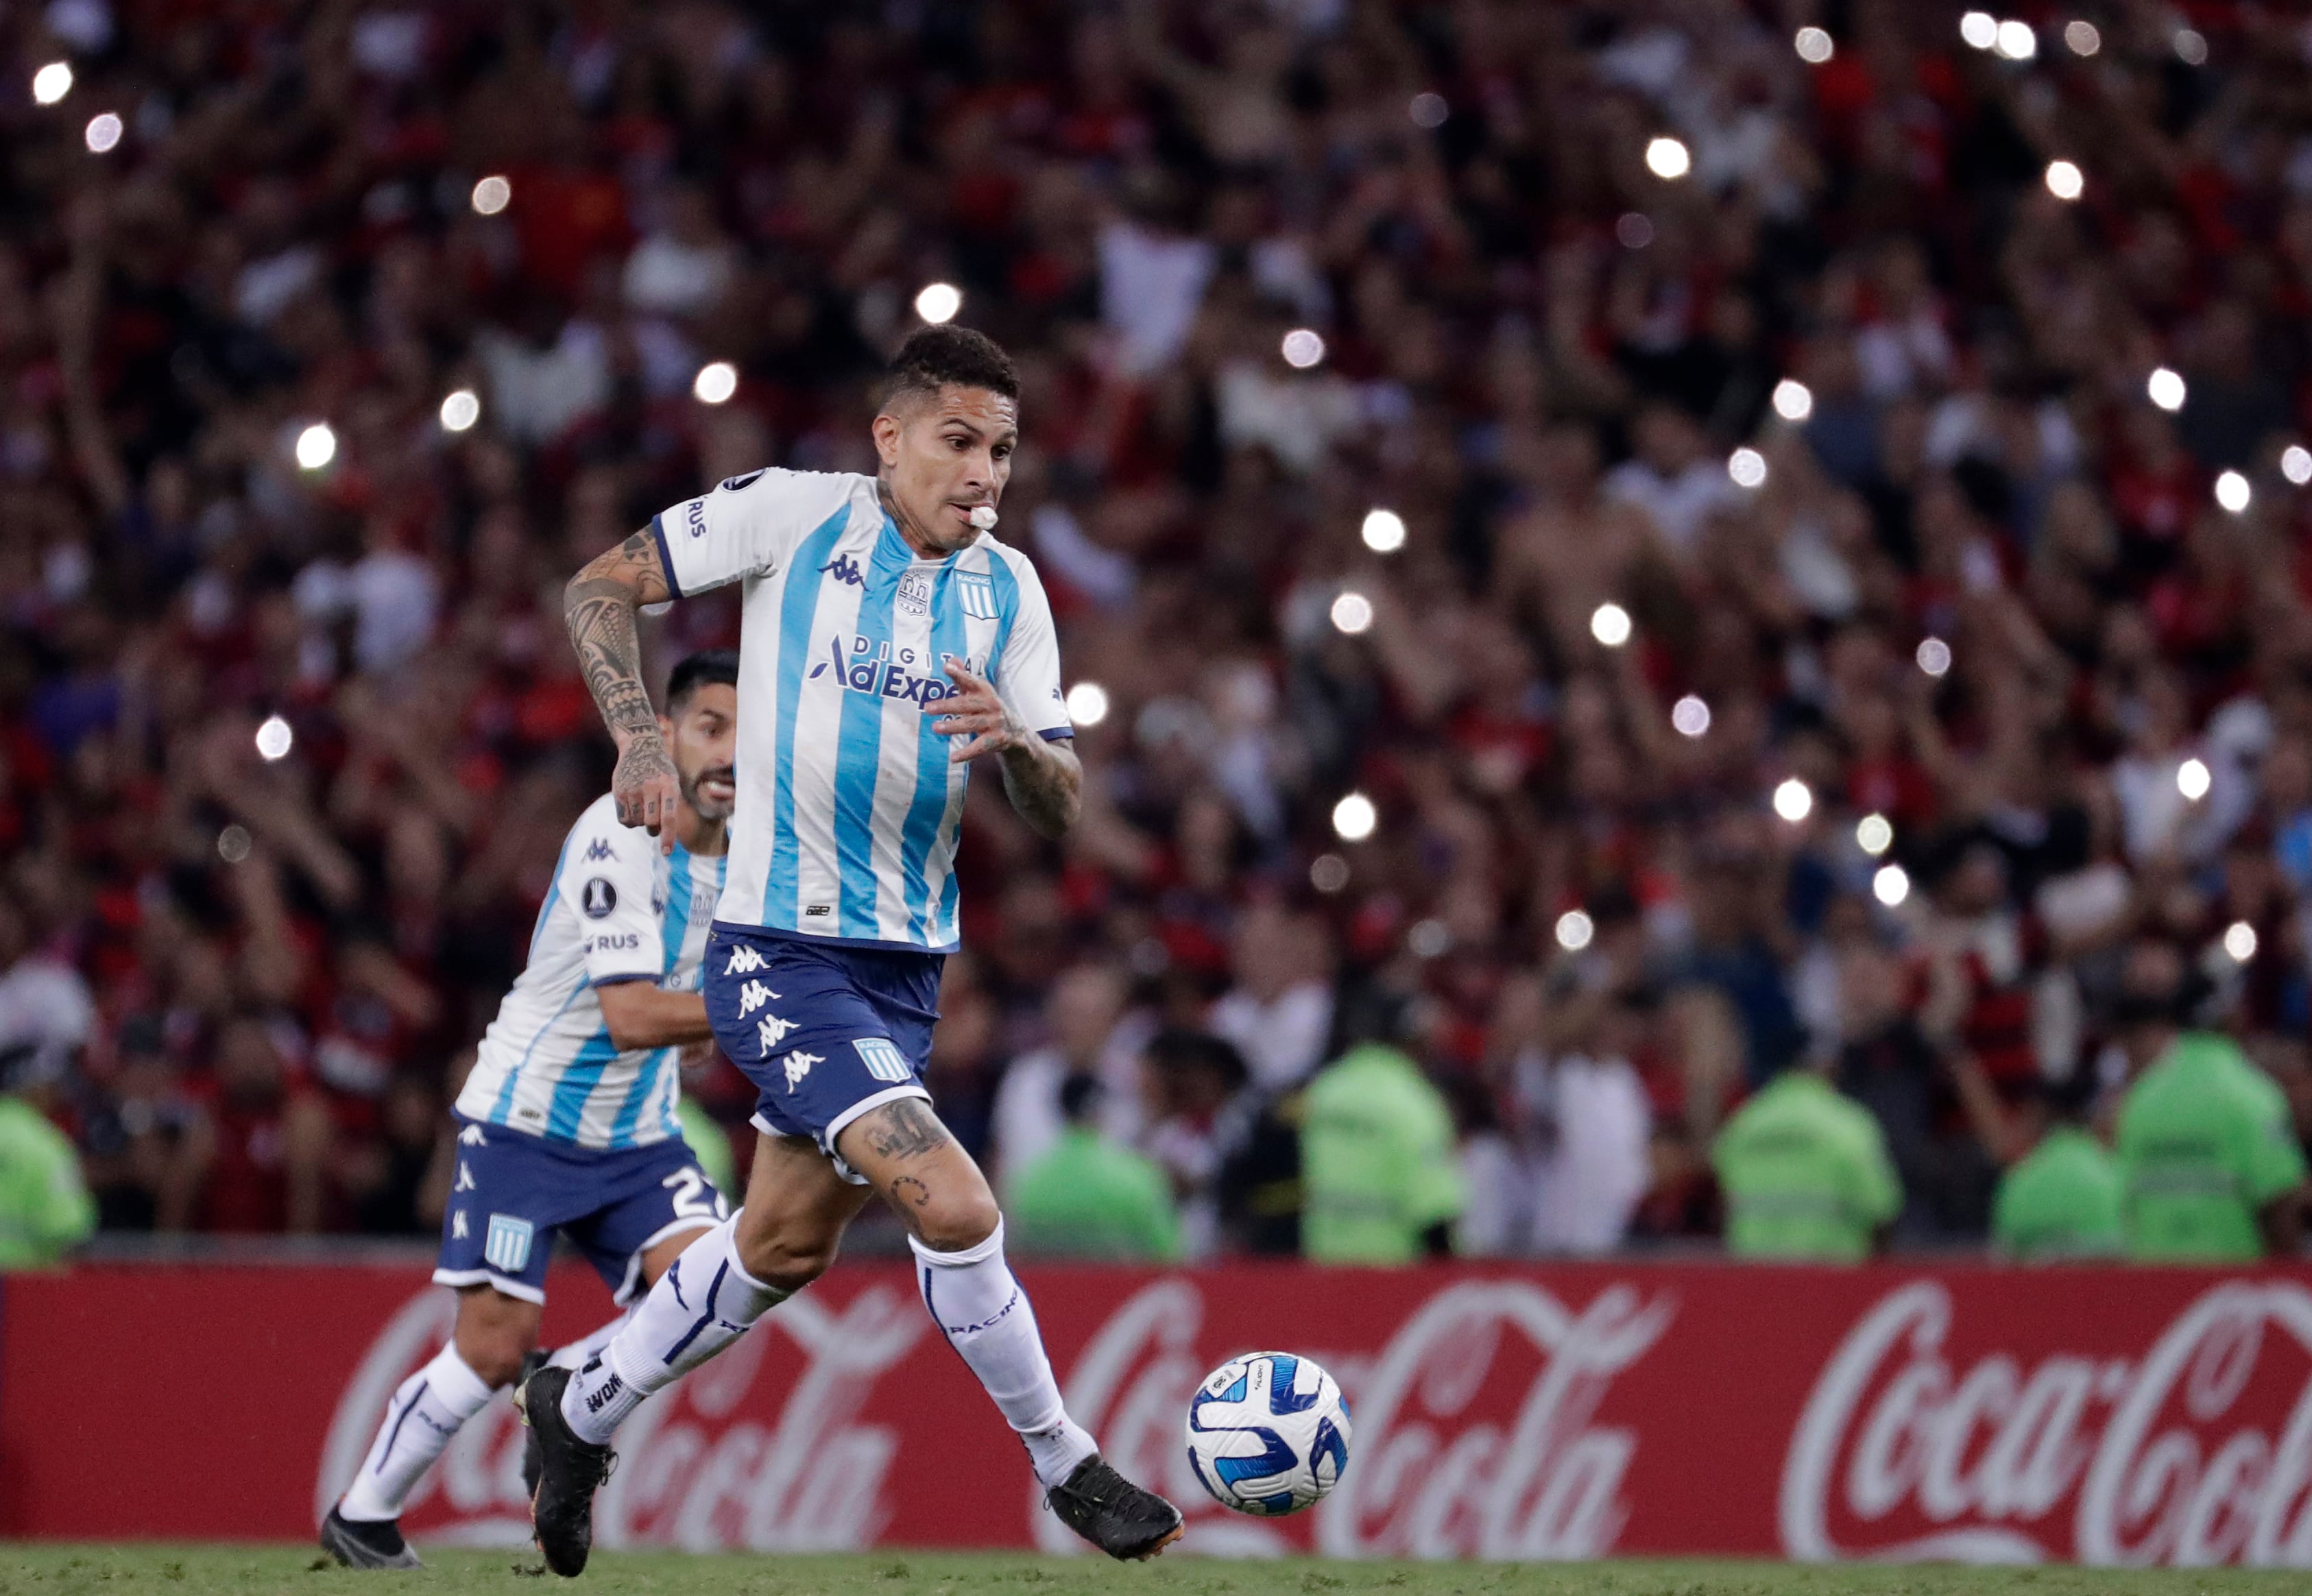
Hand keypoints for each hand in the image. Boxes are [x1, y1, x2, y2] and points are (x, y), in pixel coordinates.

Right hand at [614, 733, 680, 849]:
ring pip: (637, 823)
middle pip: (651, 824)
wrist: (640, 747)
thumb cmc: (661, 771)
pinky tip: (633, 807)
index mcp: (669, 786)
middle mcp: (650, 787)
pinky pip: (624, 820)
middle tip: (654, 821)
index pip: (668, 818)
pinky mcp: (619, 792)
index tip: (667, 852)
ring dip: (641, 821)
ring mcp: (633, 789)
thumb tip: (663, 834)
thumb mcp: (673, 782)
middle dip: (654, 829)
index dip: (668, 837)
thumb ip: (671, 807)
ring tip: (644, 805)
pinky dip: (629, 820)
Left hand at [928, 661, 1026, 762]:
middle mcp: (991, 705)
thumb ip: (963, 678)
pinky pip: (980, 747)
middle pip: (967, 705)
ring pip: (972, 724)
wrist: (1016, 732)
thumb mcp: (979, 692)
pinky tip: (953, 757)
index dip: (960, 674)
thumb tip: (950, 660)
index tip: (947, 667)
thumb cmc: (988, 708)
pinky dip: (966, 753)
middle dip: (947, 706)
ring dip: (953, 726)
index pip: (971, 681)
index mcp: (985, 691)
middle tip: (927, 708)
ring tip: (936, 728)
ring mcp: (995, 723)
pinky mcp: (997, 740)